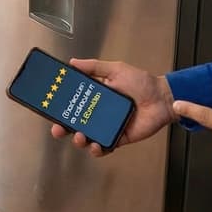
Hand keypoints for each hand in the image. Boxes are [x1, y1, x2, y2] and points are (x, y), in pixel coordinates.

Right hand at [49, 59, 176, 156]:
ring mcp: (108, 127)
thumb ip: (94, 67)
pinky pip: (105, 147)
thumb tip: (72, 62)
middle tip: (58, 129)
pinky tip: (96, 146)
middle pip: (75, 123)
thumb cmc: (141, 82)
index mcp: (96, 97)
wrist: (162, 97)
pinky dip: (98, 149)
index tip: (49, 108)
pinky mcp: (119, 139)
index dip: (60, 107)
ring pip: (87, 138)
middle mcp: (99, 113)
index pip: (72, 103)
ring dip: (79, 140)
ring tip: (79, 136)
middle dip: (63, 128)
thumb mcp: (116, 69)